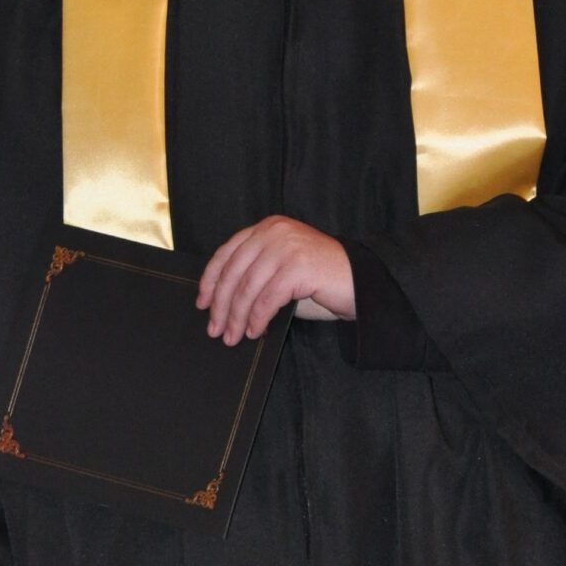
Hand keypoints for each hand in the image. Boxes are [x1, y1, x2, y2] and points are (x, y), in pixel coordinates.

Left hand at [197, 219, 355, 345]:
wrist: (363, 282)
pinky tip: (256, 332)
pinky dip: (257, 319)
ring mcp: (288, 246)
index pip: (227, 252)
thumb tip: (222, 304)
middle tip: (214, 330)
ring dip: (237, 317)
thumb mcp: (281, 271)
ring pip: (248, 288)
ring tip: (233, 337)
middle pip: (234, 272)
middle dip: (221, 305)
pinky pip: (267, 299)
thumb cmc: (321, 281)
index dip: (210, 280)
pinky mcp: (299, 266)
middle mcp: (275, 232)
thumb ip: (255, 276)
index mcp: (268, 228)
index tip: (202, 303)